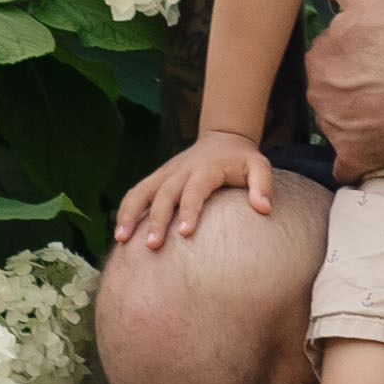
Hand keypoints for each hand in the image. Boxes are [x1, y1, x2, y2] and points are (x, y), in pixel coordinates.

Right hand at [113, 131, 272, 250]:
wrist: (223, 138)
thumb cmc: (243, 160)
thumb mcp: (259, 166)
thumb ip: (263, 186)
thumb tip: (263, 209)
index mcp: (207, 169)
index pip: (195, 190)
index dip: (189, 210)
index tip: (185, 232)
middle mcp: (182, 170)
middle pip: (165, 194)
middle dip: (157, 219)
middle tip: (153, 245)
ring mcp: (167, 173)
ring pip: (143, 191)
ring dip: (131, 214)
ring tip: (121, 239)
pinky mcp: (158, 177)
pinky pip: (137, 192)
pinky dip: (126, 210)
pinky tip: (120, 233)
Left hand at [305, 0, 383, 178]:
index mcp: (318, 59)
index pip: (328, 54)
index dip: (351, 50)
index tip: (374, 51)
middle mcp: (319, 96)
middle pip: (330, 89)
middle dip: (349, 84)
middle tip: (382, 78)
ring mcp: (334, 130)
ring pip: (338, 121)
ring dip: (355, 116)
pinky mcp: (353, 156)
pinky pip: (346, 161)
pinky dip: (354, 155)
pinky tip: (370, 146)